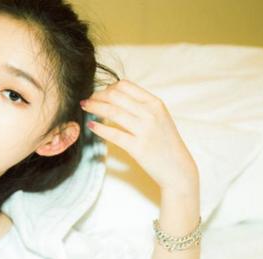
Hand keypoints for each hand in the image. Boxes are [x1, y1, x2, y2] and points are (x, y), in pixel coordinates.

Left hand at [80, 80, 198, 191]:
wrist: (178, 168)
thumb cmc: (166, 143)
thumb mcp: (159, 118)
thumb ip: (141, 106)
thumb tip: (116, 97)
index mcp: (155, 103)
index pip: (125, 86)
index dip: (107, 88)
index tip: (99, 94)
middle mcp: (150, 113)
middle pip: (115, 96)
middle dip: (97, 96)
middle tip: (88, 100)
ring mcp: (144, 130)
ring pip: (112, 112)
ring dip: (94, 107)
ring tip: (85, 107)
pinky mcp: (137, 147)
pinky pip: (113, 134)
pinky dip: (99, 128)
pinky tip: (91, 125)